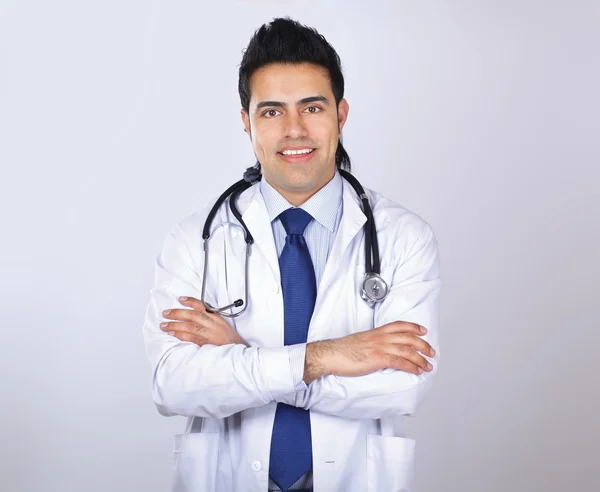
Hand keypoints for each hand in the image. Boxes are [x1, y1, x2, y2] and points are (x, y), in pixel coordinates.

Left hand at [159, 296, 247, 346]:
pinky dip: (181, 336)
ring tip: (164, 325)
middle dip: (177, 313)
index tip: (181, 299)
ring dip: (175, 325)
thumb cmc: (230, 340)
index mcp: (217, 318)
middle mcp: (213, 325)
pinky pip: (192, 339)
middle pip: (193, 316)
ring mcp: (211, 335)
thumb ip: (211, 319)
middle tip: (165, 313)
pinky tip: (173, 334)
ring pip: (190, 327)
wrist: (239, 353)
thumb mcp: (223, 325)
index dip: (191, 302)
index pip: (203, 306)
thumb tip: (194, 316)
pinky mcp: (208, 344)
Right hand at [304, 321, 434, 383]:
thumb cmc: (342, 350)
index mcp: (376, 332)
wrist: (331, 355)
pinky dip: (412, 367)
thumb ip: (371, 343)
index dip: (413, 327)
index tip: (423, 330)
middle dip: (423, 345)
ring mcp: (380, 347)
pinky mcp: (378, 359)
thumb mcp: (359, 341)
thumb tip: (379, 351)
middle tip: (431, 352)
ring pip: (407, 351)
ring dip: (421, 359)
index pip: (399, 325)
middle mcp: (380, 337)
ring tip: (428, 366)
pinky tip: (417, 371)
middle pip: (408, 338)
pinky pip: (400, 362)